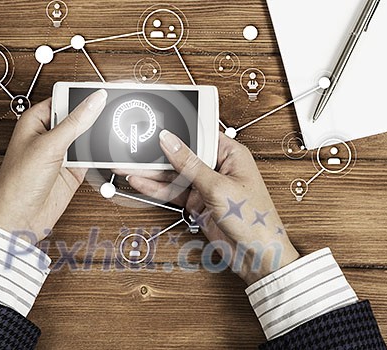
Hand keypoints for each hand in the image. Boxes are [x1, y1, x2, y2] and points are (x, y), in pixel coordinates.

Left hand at [0, 90, 107, 243]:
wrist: (20, 220)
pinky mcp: (73, 170)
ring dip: (99, 136)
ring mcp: (62, 152)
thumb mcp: (48, 146)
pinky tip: (110, 150)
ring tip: (116, 130)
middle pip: (79, 117)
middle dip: (95, 115)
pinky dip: (101, 154)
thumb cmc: (17, 184)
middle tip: (116, 110)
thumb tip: (94, 100)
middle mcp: (49, 135)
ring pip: (87, 136)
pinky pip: (92, 156)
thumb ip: (75, 123)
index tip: (105, 91)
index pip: (65, 98)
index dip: (84, 94)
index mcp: (36, 120)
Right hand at [115, 131, 298, 284]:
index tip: (154, 128)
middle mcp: (217, 168)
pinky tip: (140, 183)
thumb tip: (171, 141)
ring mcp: (205, 186)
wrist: (258, 256)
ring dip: (152, 173)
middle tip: (133, 150)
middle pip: (182, 156)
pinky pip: (173, 192)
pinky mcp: (197, 203)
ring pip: (174, 175)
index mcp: (231, 154)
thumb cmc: (255, 220)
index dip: (176, 132)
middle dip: (158, 155)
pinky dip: (156, 189)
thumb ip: (190, 164)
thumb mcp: (218, 187)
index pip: (198, 135)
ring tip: (128, 167)